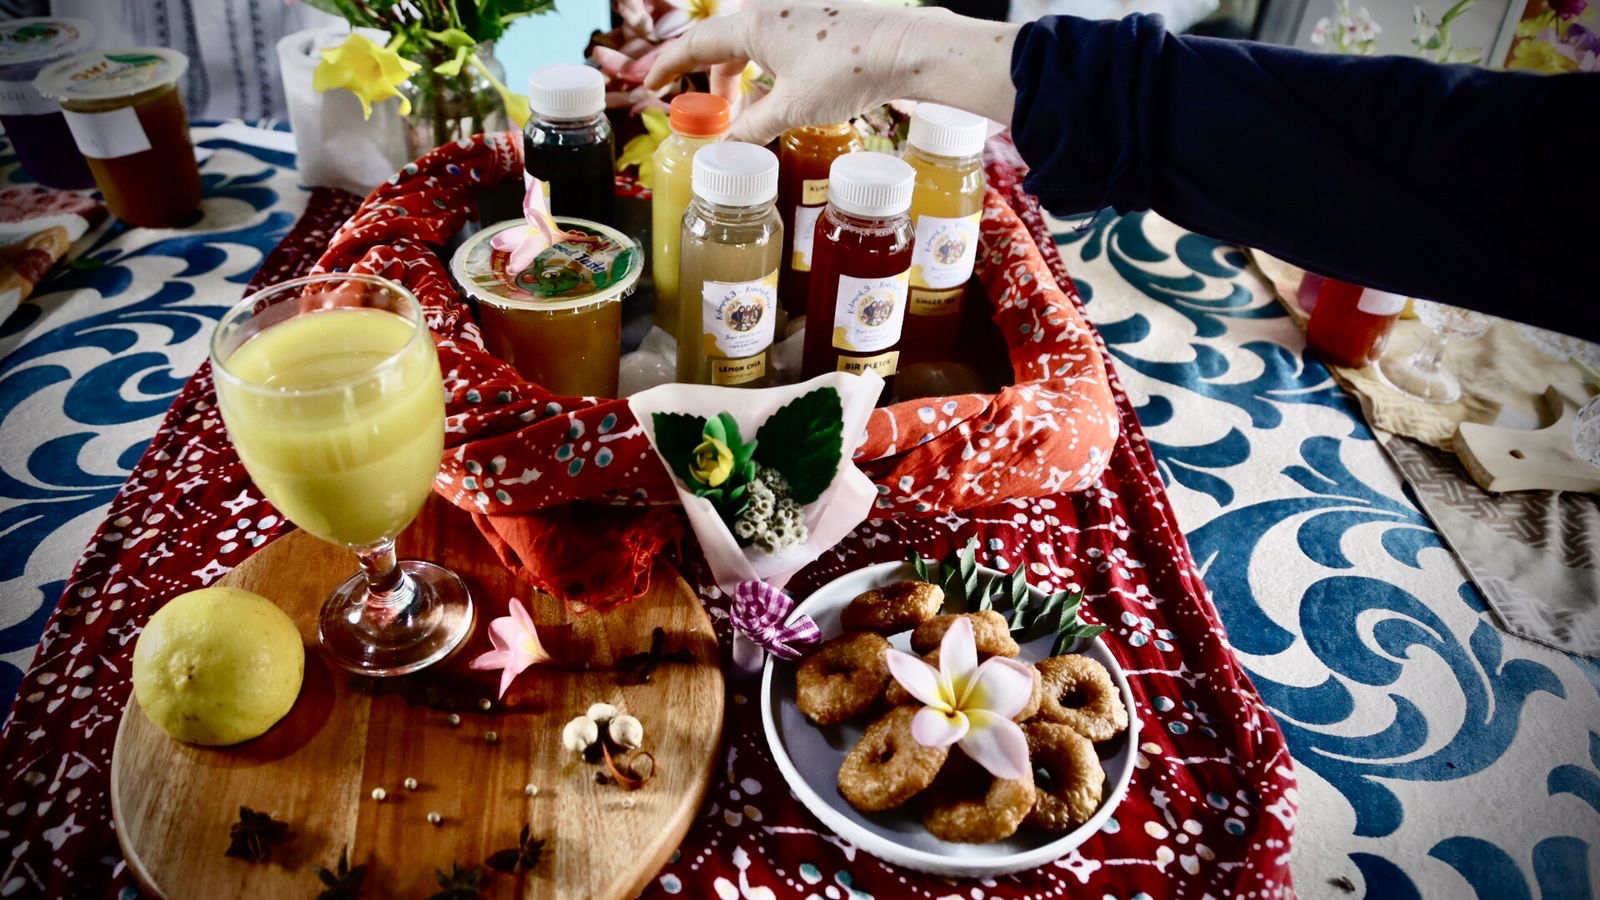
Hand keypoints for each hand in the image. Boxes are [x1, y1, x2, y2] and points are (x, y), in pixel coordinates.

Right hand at [645, 0, 1018, 144]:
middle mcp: (770, 10)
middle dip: (711, 82)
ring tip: (743, 114)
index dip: (668, 66)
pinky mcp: (819, 21)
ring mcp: (796, 13)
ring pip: (752, 45)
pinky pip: (777, 44)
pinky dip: (767, 71)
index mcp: (753, 24)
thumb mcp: (793, 109)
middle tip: (707, 116)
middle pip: (722, 45)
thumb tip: (725, 152)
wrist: (906, 47)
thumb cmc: (848, 70)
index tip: (650, 86)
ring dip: (741, 79)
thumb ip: (753, 130)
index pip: (694, 44)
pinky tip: (779, 97)